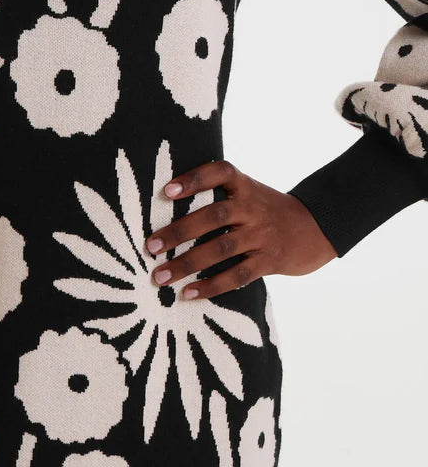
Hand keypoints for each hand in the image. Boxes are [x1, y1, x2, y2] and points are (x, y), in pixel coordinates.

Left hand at [145, 159, 338, 299]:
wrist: (316, 229)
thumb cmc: (267, 211)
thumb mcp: (250, 193)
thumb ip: (219, 196)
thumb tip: (167, 208)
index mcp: (245, 187)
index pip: (220, 173)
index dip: (194, 179)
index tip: (167, 191)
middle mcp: (253, 208)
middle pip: (213, 216)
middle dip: (179, 232)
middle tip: (151, 246)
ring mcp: (262, 235)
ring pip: (221, 249)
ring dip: (187, 264)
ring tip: (160, 276)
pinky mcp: (269, 261)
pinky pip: (237, 275)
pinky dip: (211, 286)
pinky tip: (188, 293)